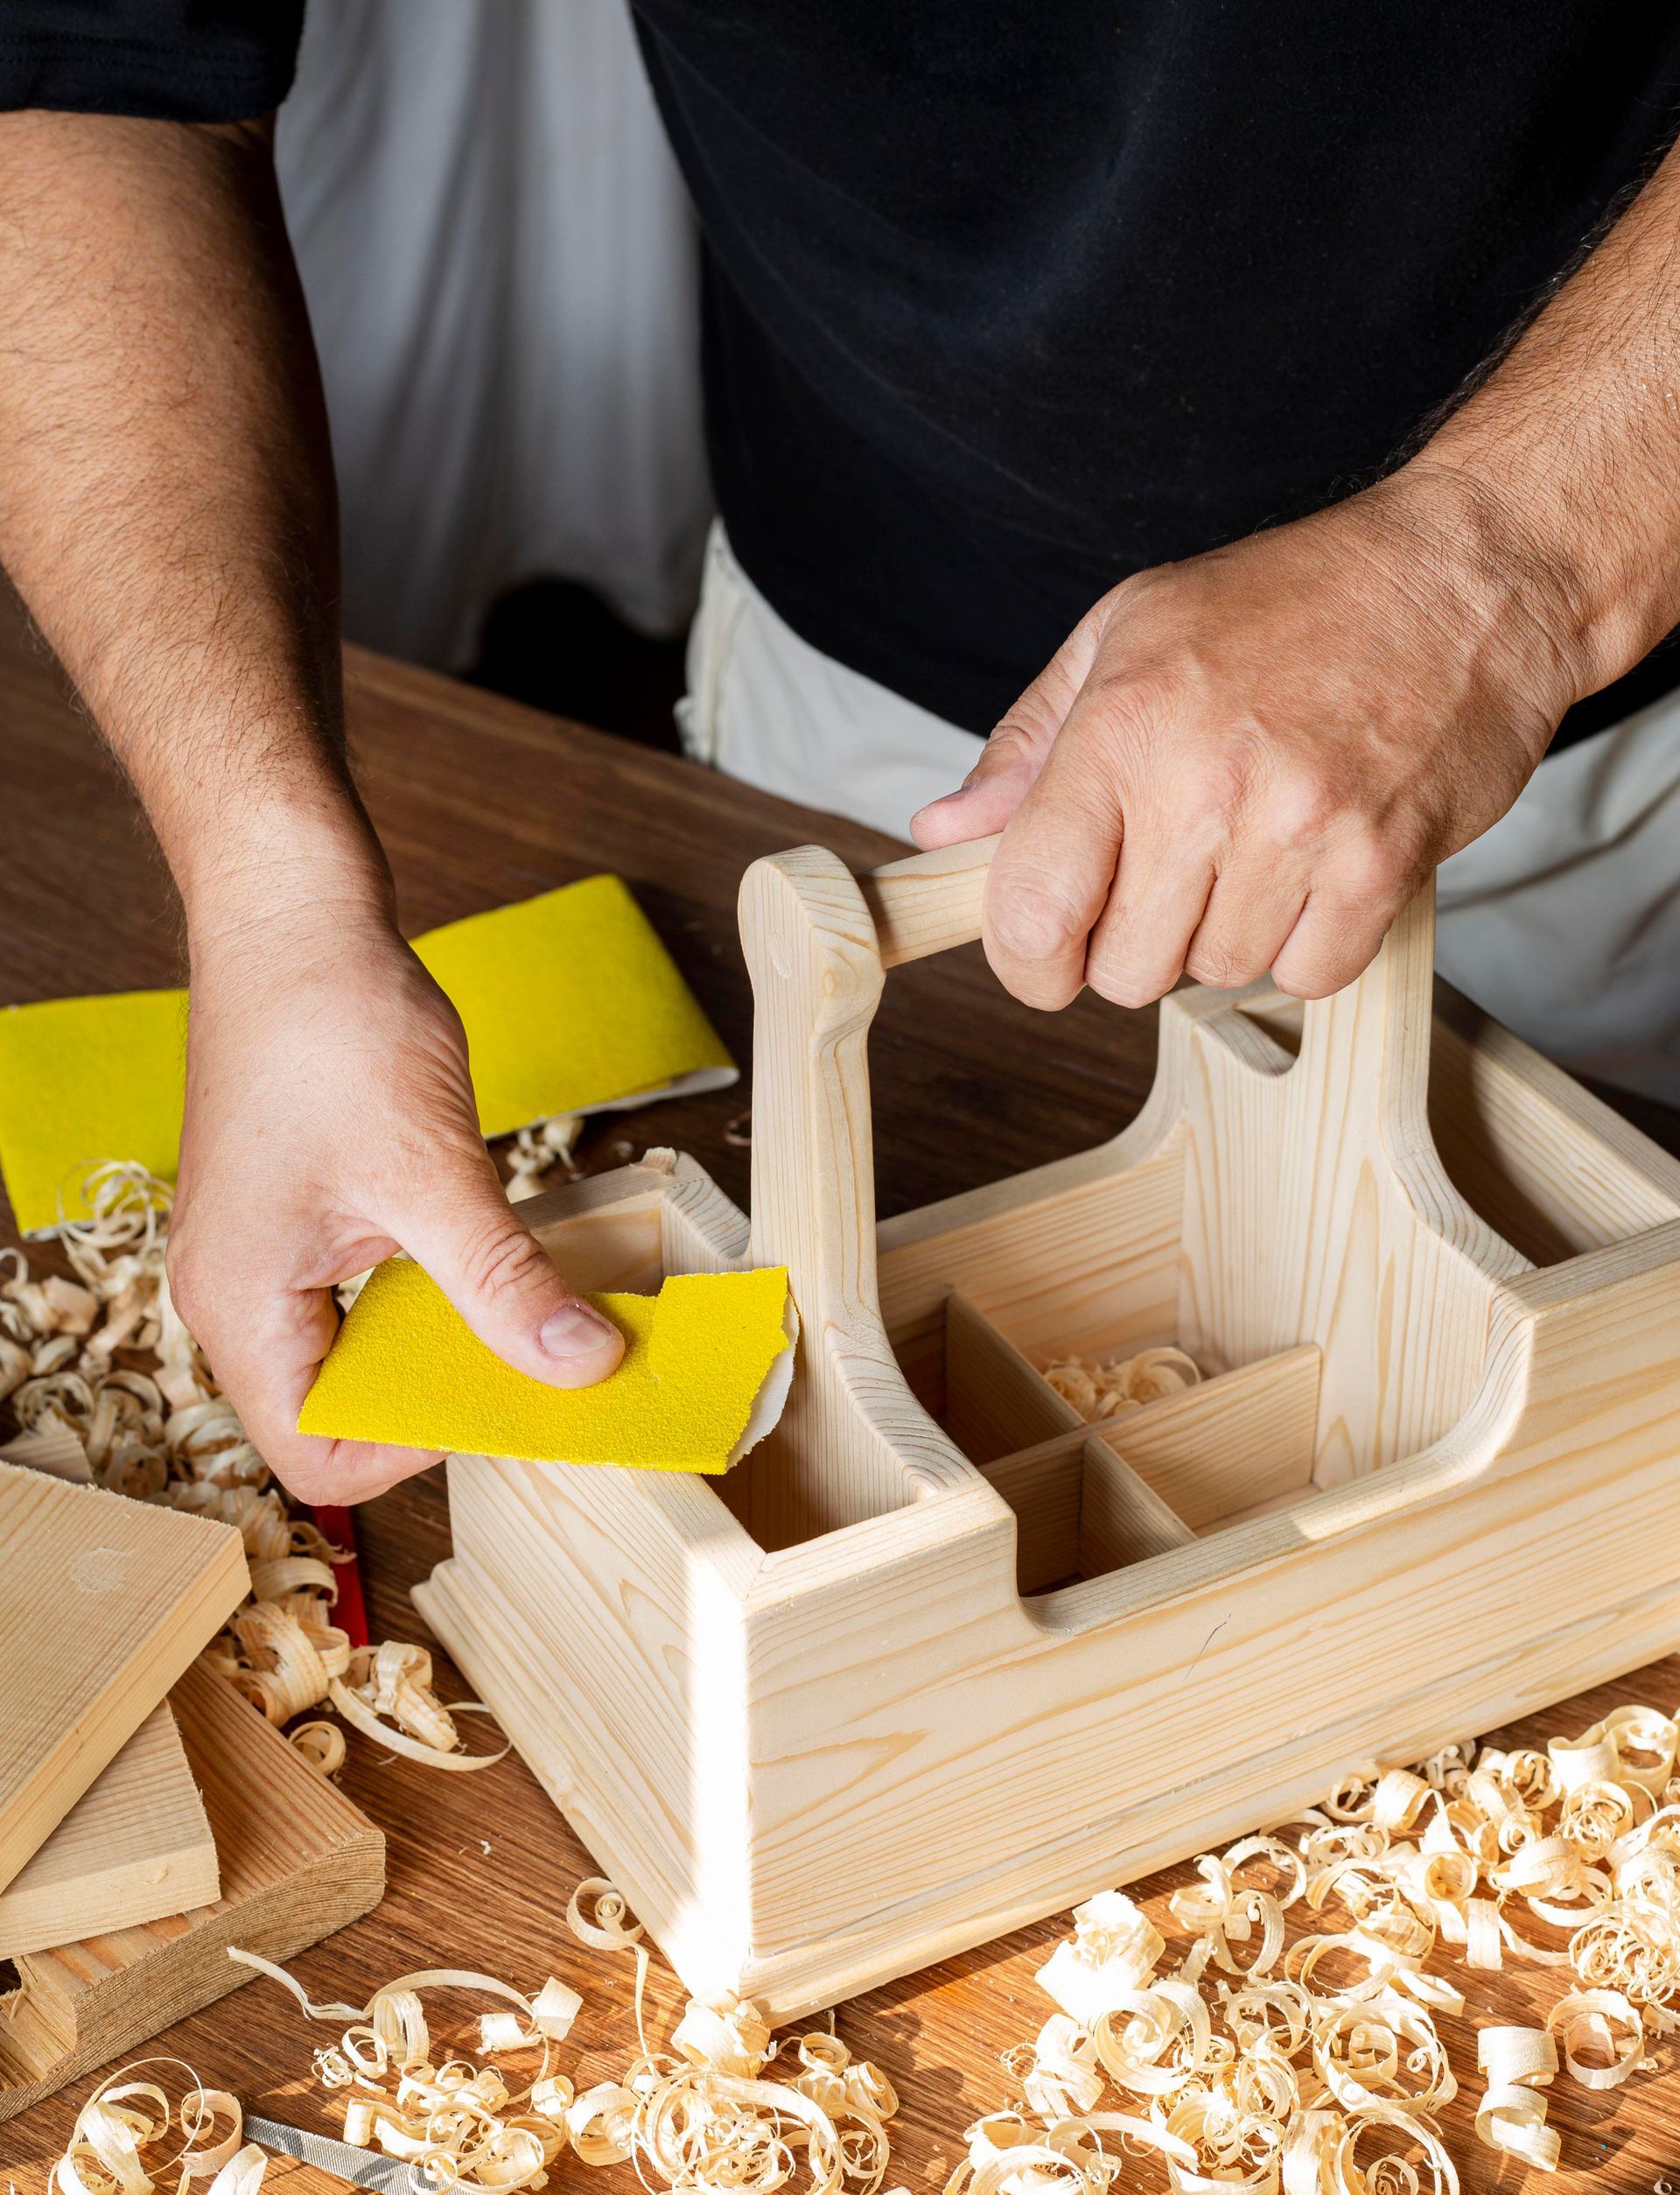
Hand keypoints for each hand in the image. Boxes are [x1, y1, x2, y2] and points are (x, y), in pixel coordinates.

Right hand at [166, 882, 623, 1504]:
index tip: (503, 1398)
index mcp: (239, 1305)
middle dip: (441, 1395)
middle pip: (340, 1408)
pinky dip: (437, 1289)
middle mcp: (237, 1294)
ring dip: (446, 1339)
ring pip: (362, 1349)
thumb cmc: (329, 1027)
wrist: (293, 916)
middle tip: (534, 1362)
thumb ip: (504, 1281)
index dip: (414, 1451)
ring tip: (527, 1311)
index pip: (316, 1452)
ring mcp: (266, 1253)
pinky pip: (367, 1292)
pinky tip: (496, 1257)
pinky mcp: (302, 1213)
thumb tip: (581, 1364)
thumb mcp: (432, 1171)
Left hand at [911, 468, 1580, 1006]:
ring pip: (1215, 974)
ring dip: (1226, 932)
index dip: (1023, 960)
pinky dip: (1306, 942)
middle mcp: (1204, 784)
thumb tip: (946, 829)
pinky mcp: (1381, 866)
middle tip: (1174, 870)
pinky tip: (1315, 867)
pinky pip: (1307, 974)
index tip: (1041, 955)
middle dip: (1135, 941)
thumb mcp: (1125, 633)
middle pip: (1123, 969)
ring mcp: (1298, 829)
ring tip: (1256, 845)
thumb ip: (1027, 744)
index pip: (1029, 908)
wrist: (1466, 573)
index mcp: (1121, 726)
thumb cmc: (1293, 599)